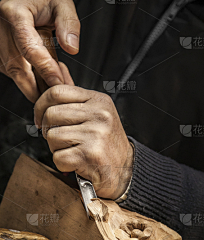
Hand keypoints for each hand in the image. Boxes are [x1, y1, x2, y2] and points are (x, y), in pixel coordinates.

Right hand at [0, 0, 79, 101]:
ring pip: (13, 72)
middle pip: (16, 66)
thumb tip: (71, 47)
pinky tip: (44, 81)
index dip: (45, 68)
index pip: (29, 47)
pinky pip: (13, 71)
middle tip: (54, 98)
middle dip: (35, 87)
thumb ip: (69, 23)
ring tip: (53, 91)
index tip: (58, 81)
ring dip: (34, 86)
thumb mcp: (61, 2)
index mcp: (15, 13)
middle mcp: (1, 27)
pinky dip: (30, 80)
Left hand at [34, 79, 133, 198]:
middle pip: (50, 114)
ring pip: (52, 136)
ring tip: (72, 151)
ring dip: (56, 149)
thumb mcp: (96, 113)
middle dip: (48, 130)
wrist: (125, 170)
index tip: (40, 119)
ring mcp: (96, 134)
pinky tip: (76, 163)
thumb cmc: (107, 143)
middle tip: (59, 139)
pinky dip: (63, 164)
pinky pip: (58, 157)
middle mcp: (99, 114)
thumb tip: (59, 68)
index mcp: (98, 101)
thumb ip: (75, 96)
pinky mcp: (91, 154)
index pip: (57, 91)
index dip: (40, 105)